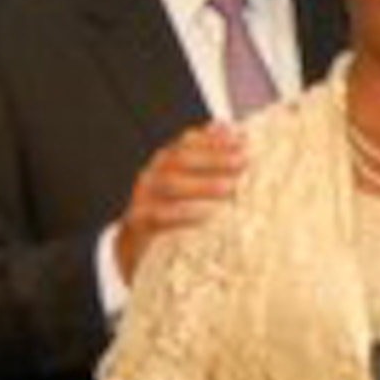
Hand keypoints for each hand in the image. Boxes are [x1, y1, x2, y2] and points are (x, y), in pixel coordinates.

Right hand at [115, 122, 247, 279]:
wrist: (137, 246)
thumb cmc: (173, 212)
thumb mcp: (192, 186)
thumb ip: (212, 161)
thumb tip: (237, 133)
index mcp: (167, 162)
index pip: (187, 142)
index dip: (214, 138)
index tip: (242, 139)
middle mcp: (154, 175)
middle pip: (179, 158)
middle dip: (212, 158)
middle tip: (242, 162)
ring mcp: (143, 197)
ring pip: (169, 183)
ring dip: (202, 184)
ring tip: (230, 187)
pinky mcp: (139, 223)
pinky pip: (157, 215)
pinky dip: (181, 214)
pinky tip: (205, 215)